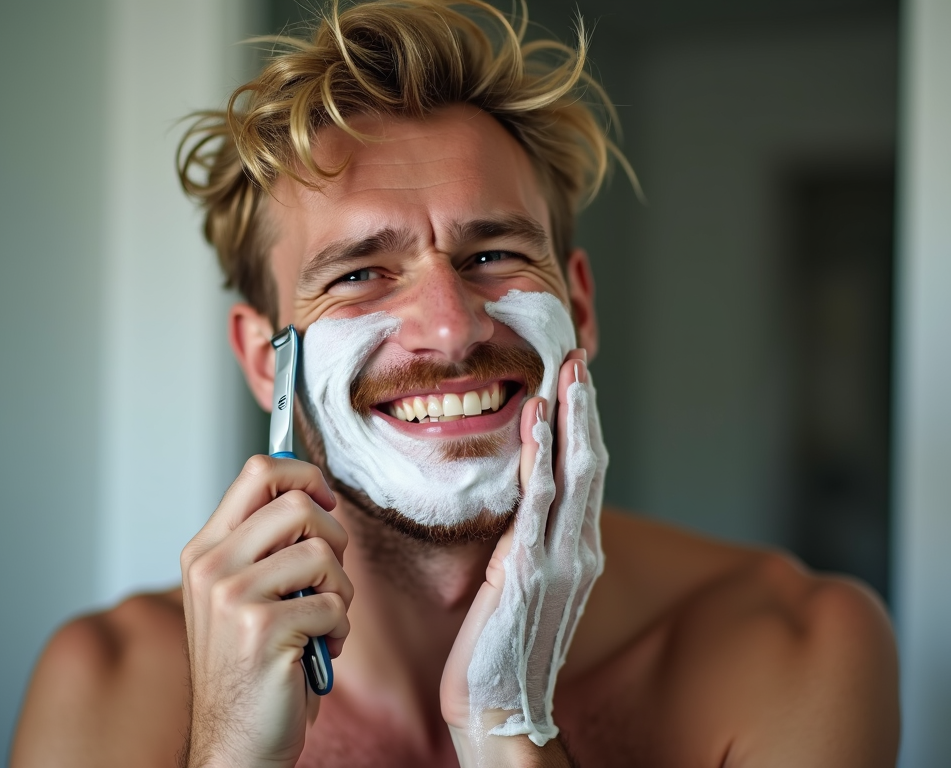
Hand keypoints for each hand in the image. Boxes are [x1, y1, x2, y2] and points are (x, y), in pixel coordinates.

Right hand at [180, 456, 352, 767]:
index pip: (258, 471)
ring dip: (340, 591)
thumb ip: (267, 544)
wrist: (235, 744)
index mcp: (206, 550)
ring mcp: (231, 596)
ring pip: (322, 553)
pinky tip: (316, 652)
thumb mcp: (244, 592)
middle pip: (298, 502)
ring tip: (321, 620)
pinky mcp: (261, 629)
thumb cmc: (251, 667)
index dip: (305, 475)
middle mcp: (211, 566)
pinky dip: (339, 630)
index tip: (326, 502)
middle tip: (328, 577)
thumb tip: (314, 493)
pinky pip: (334, 604)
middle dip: (334, 537)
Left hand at [441, 351, 606, 762]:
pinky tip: (536, 418)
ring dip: (571, 418)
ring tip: (567, 372)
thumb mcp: (530, 586)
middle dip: (585, 409)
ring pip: (574, 473)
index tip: (577, 383)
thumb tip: (528, 507)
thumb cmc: (505, 646)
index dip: (584, 426)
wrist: (499, 704)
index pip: (587, 476)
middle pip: (591, 464)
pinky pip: (538, 500)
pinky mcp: (530, 569)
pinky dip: (540, 453)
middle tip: (578, 360)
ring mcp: (560, 559)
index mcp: (579, 552)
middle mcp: (580, 550)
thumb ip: (535, 543)